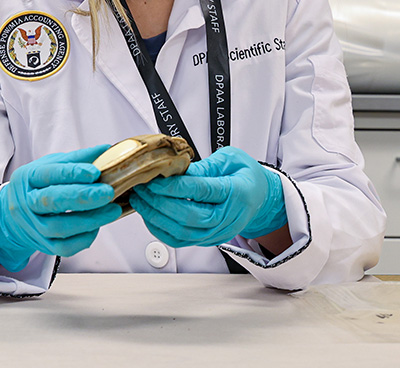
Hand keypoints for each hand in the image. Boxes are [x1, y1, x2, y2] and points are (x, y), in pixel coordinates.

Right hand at [0, 145, 121, 271]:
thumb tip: (106, 150)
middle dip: (82, 197)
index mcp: (28, 178)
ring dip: (89, 220)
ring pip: (60, 227)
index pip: (49, 174)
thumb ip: (77, 159)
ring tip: (112, 210)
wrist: (11, 217)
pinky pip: (64, 247)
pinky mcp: (43, 245)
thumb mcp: (51, 166)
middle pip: (52, 201)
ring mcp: (34, 226)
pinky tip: (97, 227)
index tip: (95, 172)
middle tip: (108, 192)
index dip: (73, 173)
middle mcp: (27, 203)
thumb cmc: (37, 186)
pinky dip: (83, 238)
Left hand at [129, 146, 287, 247]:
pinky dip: (160, 230)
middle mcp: (227, 217)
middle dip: (159, 202)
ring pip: (182, 232)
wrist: (259, 198)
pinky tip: (148, 216)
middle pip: (189, 215)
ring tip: (140, 200)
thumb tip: (177, 169)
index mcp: (236, 192)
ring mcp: (217, 232)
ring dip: (155, 217)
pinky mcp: (207, 240)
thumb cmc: (245, 176)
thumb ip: (205, 165)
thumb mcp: (230, 158)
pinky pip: (179, 241)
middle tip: (142, 188)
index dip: (175, 186)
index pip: (201, 191)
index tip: (154, 179)